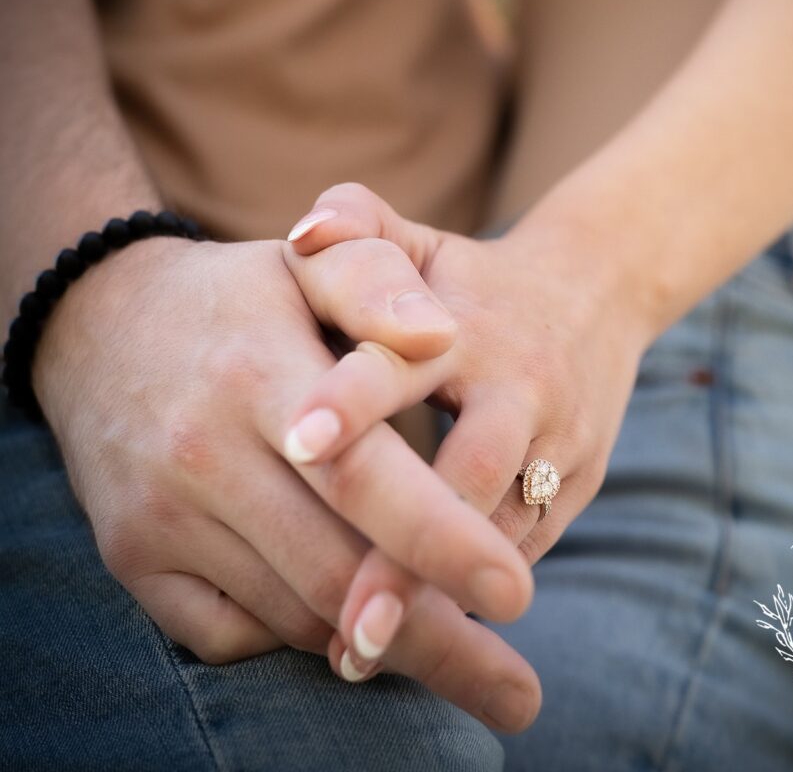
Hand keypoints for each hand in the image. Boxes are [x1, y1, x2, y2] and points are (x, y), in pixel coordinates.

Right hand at [34, 234, 539, 730]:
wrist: (103, 326)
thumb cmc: (235, 296)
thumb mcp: (305, 265)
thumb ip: (377, 285)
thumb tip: (443, 333)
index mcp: (258, 376)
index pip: (361, 476)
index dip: (441, 539)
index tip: (519, 595)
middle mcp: (202, 456)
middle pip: (334, 573)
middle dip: (437, 641)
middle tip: (520, 695)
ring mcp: (159, 517)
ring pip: (291, 612)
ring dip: (382, 652)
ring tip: (468, 674)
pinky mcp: (133, 558)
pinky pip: (229, 633)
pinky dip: (301, 640)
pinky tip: (358, 637)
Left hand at [283, 183, 649, 674]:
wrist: (598, 289)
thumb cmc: (474, 275)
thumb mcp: (419, 238)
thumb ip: (355, 223)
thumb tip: (299, 234)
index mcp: (462, 324)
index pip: (400, 360)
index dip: (353, 402)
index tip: (298, 446)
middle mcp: (516, 383)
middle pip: (468, 474)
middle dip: (408, 551)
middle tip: (348, 625)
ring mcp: (558, 437)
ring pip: (503, 528)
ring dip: (441, 592)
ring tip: (363, 653)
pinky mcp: (580, 479)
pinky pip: (526, 544)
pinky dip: (475, 587)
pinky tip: (423, 632)